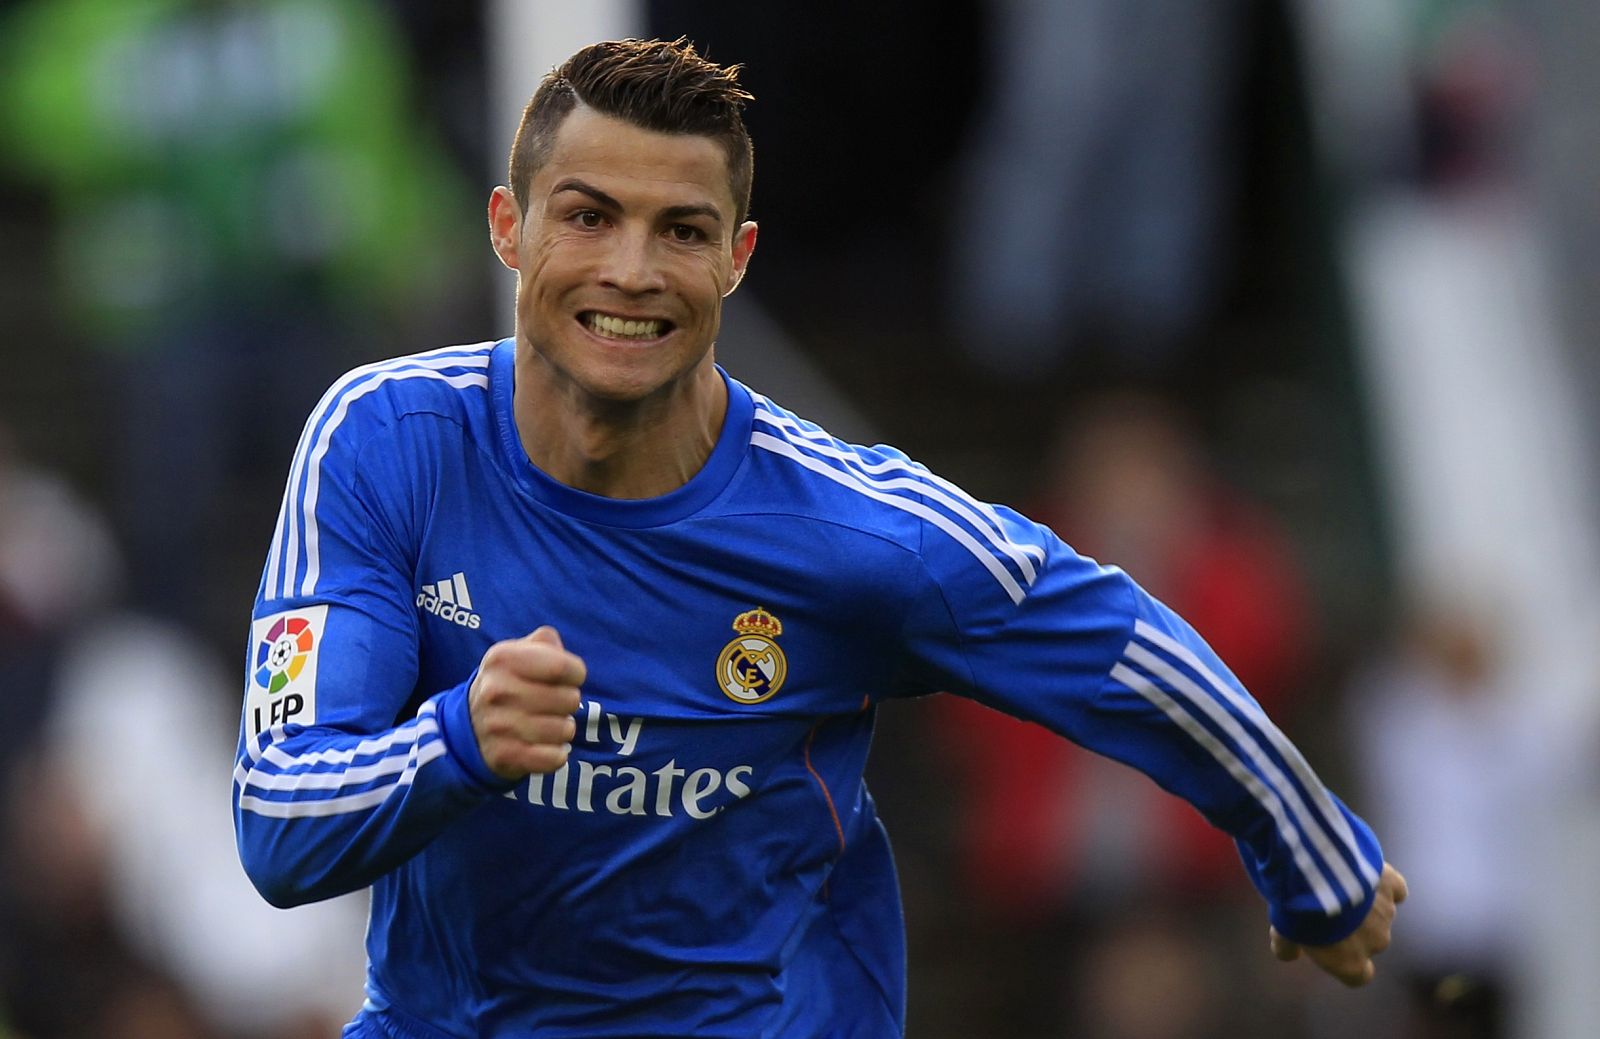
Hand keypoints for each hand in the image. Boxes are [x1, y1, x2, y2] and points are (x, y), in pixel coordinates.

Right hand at [468, 626, 585, 779]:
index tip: (568, 678)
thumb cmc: (507, 684)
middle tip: (552, 704)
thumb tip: (561, 653)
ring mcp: (499, 726)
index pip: (563, 666)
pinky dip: (556, 754)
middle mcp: (497, 691)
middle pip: (570, 699)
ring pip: (565, 730)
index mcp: (502, 658)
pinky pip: (555, 758)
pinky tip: (543, 746)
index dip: (576, 673)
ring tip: (546, 724)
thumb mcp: (517, 653)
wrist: (469, 729)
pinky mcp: (505, 756)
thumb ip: (544, 642)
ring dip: (563, 729)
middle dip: (568, 702)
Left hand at [1271, 862, 1407, 986]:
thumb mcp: (1282, 932)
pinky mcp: (1391, 885)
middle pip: (1369, 941)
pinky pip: (1395, 889)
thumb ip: (1287, 947)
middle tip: (1326, 908)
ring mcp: (1387, 914)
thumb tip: (1287, 954)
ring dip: (1364, 904)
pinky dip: (1383, 884)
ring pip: (1380, 914)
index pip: (1360, 976)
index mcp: (1351, 962)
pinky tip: (1366, 875)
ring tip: (1337, 885)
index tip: (1332, 949)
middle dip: (1352, 927)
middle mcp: (1376, 942)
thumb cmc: (1298, 910)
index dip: (1347, 962)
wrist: (1318, 872)